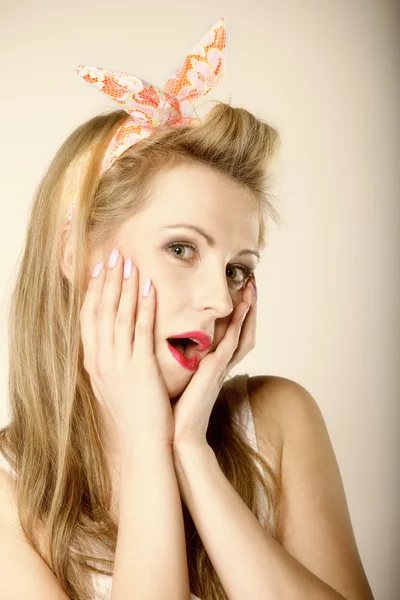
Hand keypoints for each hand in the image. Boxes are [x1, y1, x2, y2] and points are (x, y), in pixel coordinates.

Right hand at [80, 249, 173, 450]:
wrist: (140, 447)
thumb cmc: (130, 417)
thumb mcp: (112, 386)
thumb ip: (111, 361)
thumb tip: (111, 342)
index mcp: (94, 364)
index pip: (89, 318)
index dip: (93, 291)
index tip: (98, 269)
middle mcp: (102, 361)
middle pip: (101, 311)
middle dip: (106, 280)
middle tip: (113, 254)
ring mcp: (119, 365)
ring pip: (119, 317)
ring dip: (123, 287)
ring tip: (128, 262)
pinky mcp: (141, 369)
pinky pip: (141, 331)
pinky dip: (144, 307)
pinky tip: (148, 288)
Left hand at [171, 276, 256, 450]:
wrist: (177, 434)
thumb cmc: (173, 410)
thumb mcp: (177, 378)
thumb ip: (178, 362)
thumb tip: (167, 343)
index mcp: (212, 365)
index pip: (231, 333)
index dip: (238, 313)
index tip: (237, 291)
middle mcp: (221, 364)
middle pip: (243, 330)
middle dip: (249, 307)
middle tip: (251, 281)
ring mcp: (221, 367)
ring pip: (241, 332)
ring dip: (248, 310)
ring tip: (251, 287)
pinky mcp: (215, 370)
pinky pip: (232, 342)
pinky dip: (239, 324)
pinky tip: (242, 306)